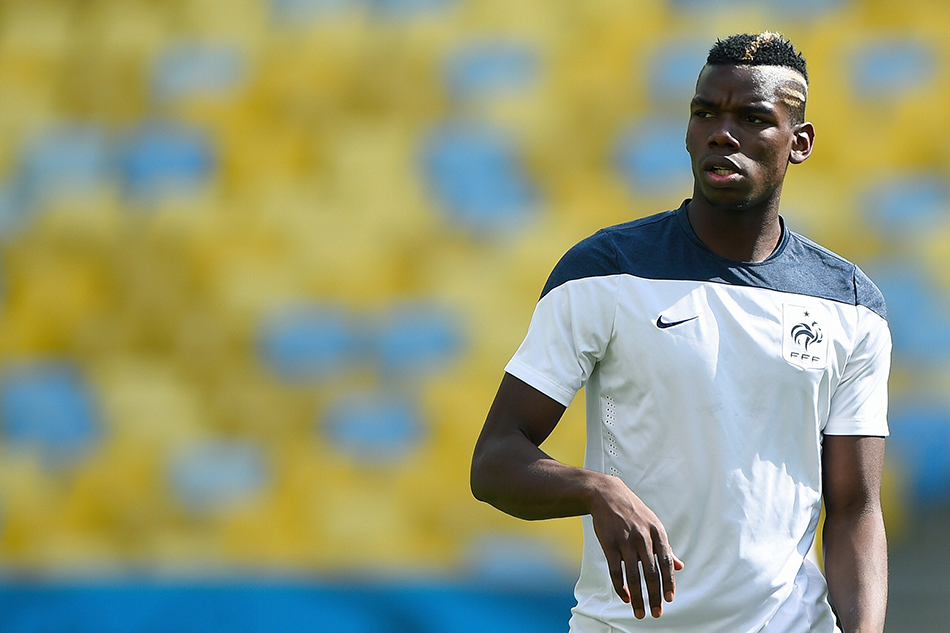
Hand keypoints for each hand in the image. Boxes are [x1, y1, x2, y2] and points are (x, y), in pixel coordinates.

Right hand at [589, 474, 683, 619]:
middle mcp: (643, 537)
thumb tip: (681, 566)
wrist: (607, 494)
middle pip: (651, 573)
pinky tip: (625, 597)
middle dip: (654, 596)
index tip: (670, 600)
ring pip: (633, 575)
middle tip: (656, 613)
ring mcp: (625, 541)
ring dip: (637, 597)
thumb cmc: (633, 512)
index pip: (666, 563)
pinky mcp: (609, 543)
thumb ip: (666, 547)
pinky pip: (616, 570)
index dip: (669, 583)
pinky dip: (620, 586)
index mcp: (657, 532)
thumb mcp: (653, 525)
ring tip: (640, 612)